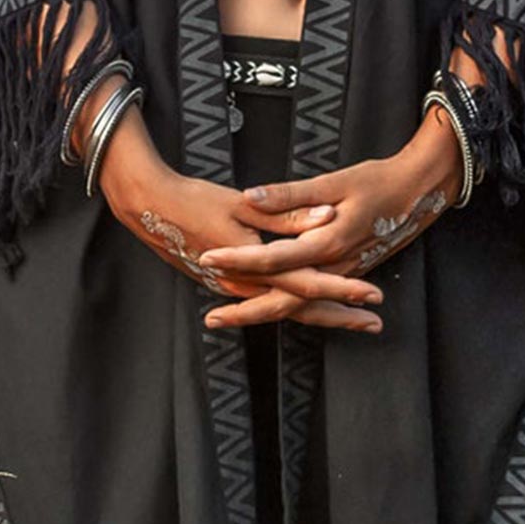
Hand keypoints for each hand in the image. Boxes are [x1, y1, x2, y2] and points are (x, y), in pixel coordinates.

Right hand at [97, 108, 385, 333]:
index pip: (308, 283)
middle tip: (375, 323)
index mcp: (253, 265)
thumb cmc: (195, 200)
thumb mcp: (243, 203)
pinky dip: (295, 307)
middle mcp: (246, 286)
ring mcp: (235, 289)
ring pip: (286, 309)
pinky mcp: (228, 285)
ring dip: (322, 315)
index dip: (344, 290)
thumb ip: (287, 213)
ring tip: (355, 319)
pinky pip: (269, 302)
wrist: (149, 209)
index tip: (374, 295)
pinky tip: (313, 307)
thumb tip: (327, 215)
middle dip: (340, 317)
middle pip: (302, 309)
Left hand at [193, 107, 464, 328]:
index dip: (238, 259)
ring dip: (264, 312)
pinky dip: (288, 305)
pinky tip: (267, 304)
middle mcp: (334, 267)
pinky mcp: (348, 272)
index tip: (207, 258)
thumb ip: (291, 195)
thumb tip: (250, 196)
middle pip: (284, 300)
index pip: (273, 259)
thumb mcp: (336, 181)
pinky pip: (313, 298)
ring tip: (229, 317)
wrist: (422, 190)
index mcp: (328, 243)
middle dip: (246, 311)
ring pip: (299, 305)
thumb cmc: (380, 180)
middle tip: (212, 319)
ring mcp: (343, 274)